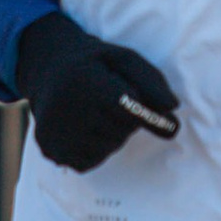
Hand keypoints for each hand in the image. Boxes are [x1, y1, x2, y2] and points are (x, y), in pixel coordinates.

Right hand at [13, 10, 181, 171]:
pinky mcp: (51, 150)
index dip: (151, 116)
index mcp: (84, 80)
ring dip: (113, 134)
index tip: (174, 127)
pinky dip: (96, 149)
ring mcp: (55, 132)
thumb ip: (151, 81)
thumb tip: (173, 108)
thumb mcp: (123, 59)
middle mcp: (65, 108)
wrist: (47, 70)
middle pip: (123, 130)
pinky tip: (85, 129)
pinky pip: (91, 161)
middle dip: (127, 119)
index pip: (129, 108)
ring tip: (96, 112)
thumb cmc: (94, 64)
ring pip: (109, 147)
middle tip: (111, 102)